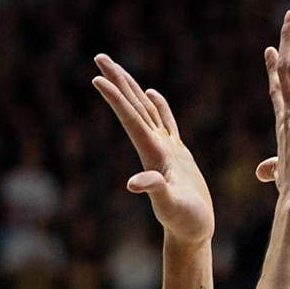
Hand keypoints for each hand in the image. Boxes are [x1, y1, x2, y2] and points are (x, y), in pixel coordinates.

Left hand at [93, 54, 213, 244]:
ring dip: (132, 89)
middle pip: (133, 107)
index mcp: (153, 154)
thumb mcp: (171, 206)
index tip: (97, 77)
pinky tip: (152, 94)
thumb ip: (155, 191)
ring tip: (117, 68)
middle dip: (117, 81)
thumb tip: (134, 184)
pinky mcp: (178, 156)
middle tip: (99, 56)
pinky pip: (167, 123)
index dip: (115, 98)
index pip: (131, 119)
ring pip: (146, 111)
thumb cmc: (185, 221)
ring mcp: (166, 151)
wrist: (193, 233)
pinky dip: (160, 106)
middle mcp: (155, 148)